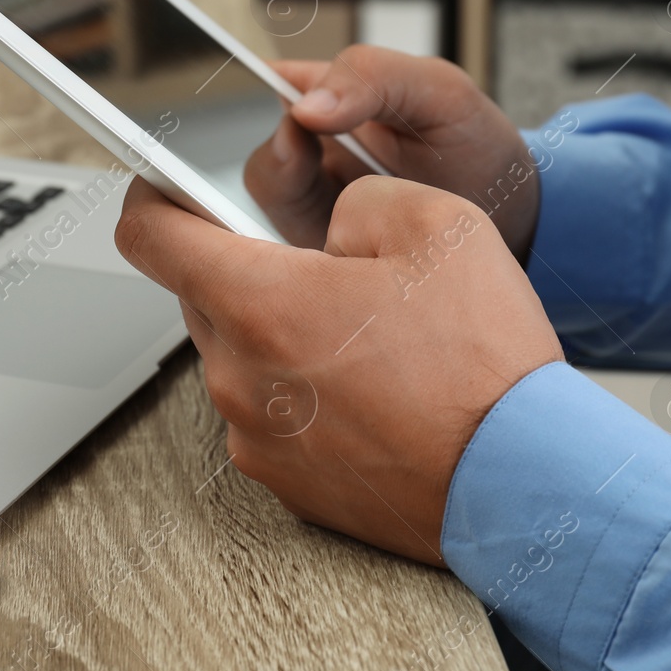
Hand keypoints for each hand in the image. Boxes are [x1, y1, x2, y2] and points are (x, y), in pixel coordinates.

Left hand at [115, 175, 562, 565]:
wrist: (521, 483)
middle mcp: (239, 374)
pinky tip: (369, 390)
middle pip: (201, 294)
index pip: (149, 236)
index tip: (163, 188)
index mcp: (260, 302)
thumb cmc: (482, 363)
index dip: (153, 198)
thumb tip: (327, 221)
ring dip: (278, 334)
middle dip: (248, 269)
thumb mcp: (435, 223)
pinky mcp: (281, 479)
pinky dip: (300, 392)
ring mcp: (254, 435)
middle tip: (324, 268)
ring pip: (237, 354)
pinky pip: (267, 412)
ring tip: (364, 337)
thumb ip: (354, 198)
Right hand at [243, 46, 540, 262]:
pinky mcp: (315, 258)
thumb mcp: (441, 93)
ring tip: (349, 213)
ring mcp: (308, 210)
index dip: (245, 100)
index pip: (258, 87)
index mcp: (324, 97)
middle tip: (317, 161)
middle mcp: (306, 155)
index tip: (284, 120)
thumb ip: (374, 77)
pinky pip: (281, 261)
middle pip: (254, 160)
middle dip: (283, 166)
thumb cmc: (478, 152)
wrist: (516, 233)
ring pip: (262, 214)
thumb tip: (305, 106)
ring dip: (298, 215)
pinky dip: (300, 260)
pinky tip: (338, 251)